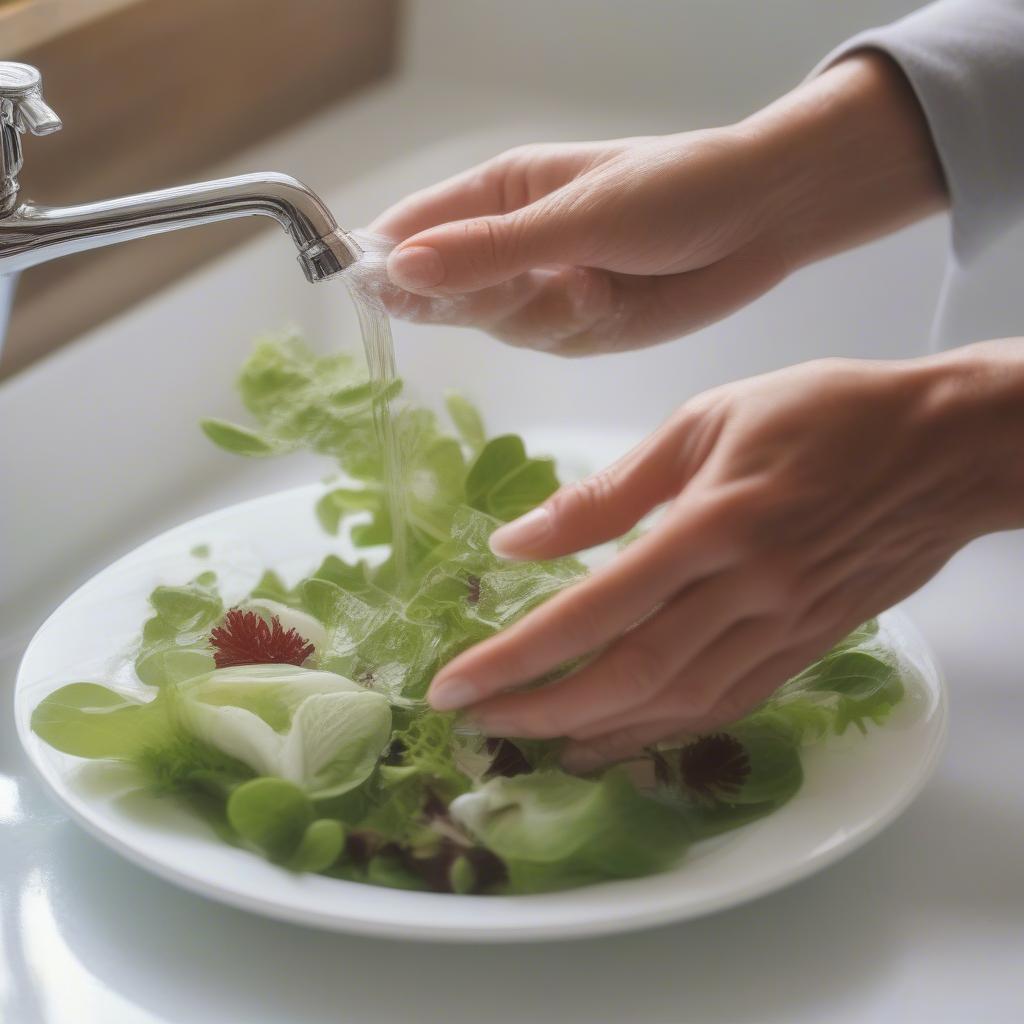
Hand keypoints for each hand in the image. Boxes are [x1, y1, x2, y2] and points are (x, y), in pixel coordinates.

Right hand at [369, 53, 944, 354]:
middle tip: (532, 281)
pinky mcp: (575, 328)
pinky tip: (609, 299)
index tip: (377, 291)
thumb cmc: (675, 190)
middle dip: (481, 296)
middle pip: (444, 288)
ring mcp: (540, 289)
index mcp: (499, 190)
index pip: (411, 227)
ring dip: (543, 314)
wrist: (761, 221)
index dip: (385, 260)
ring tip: (596, 285)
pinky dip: (576, 329)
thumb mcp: (578, 215)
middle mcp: (509, 242)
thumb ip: (491, 249)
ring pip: (497, 325)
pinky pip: (545, 343)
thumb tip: (398, 269)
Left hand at [427, 342, 1023, 769]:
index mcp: (716, 525)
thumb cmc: (825, 414)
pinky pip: (724, 705)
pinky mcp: (806, 647)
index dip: (519, 656)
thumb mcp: (706, 419)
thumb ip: (610, 491)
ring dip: (596, 735)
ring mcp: (782, 629)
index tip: (456, 683)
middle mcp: (748, 592)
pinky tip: (618, 739)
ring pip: (676, 706)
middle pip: (630, 676)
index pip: (596, 609)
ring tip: (533, 743)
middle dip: (542, 711)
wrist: (946, 448)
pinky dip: (662, 731)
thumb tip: (516, 542)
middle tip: (475, 722)